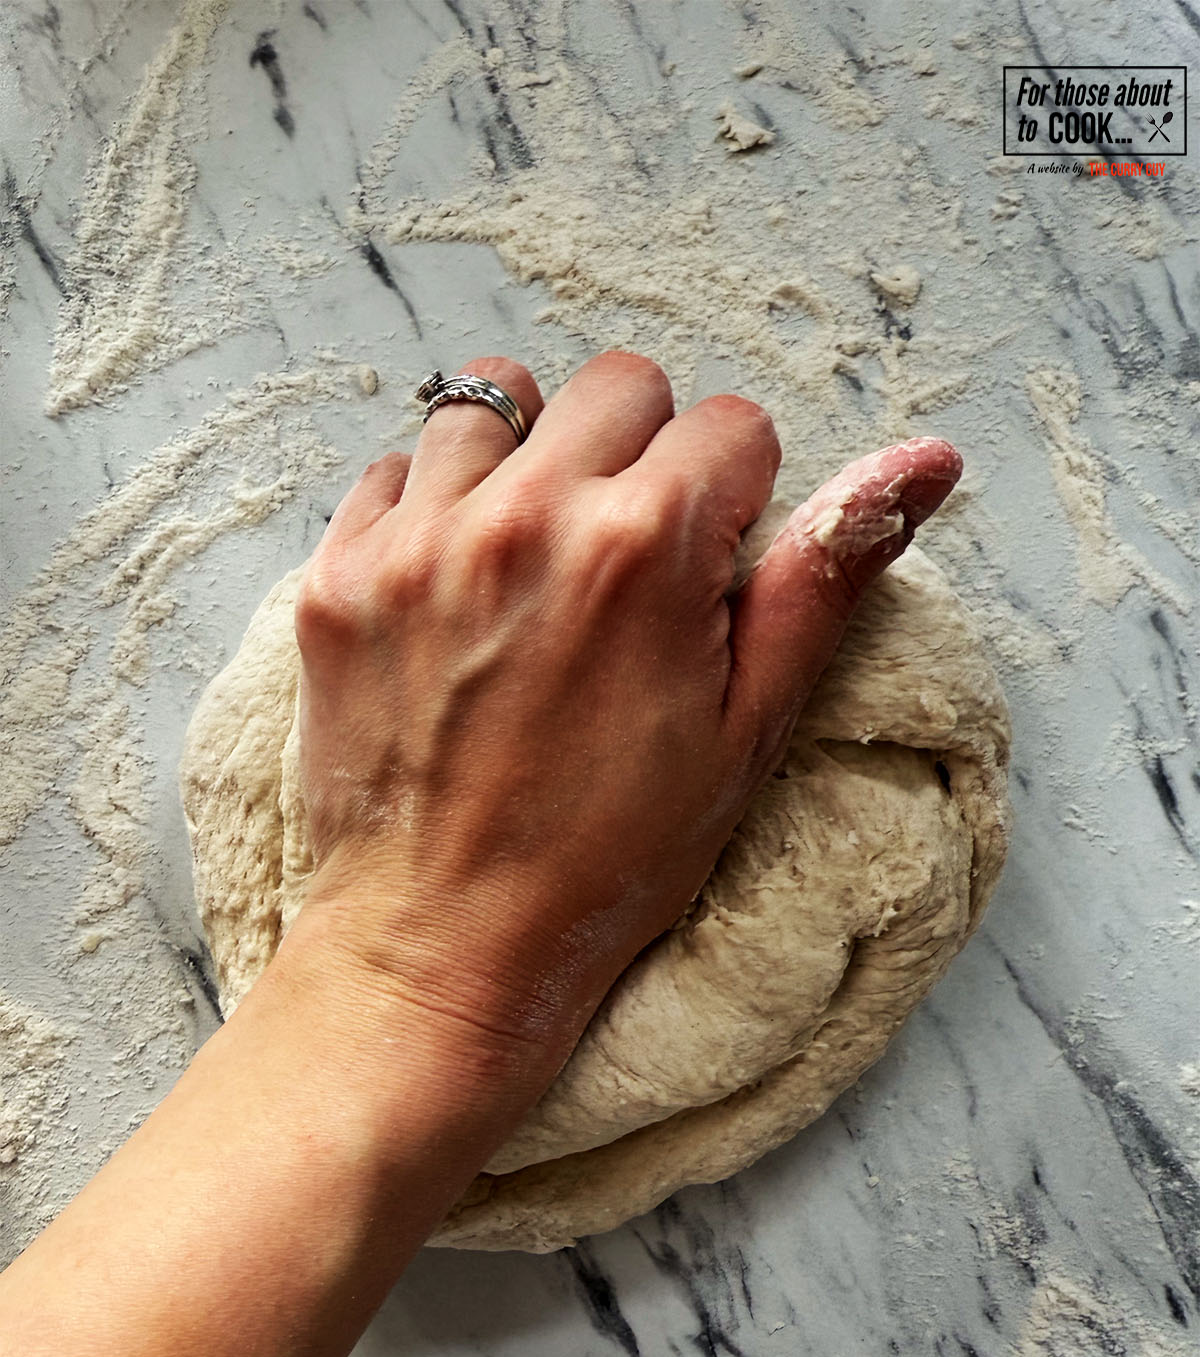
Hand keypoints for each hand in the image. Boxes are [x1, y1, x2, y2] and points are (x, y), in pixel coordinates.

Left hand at [295, 351, 960, 1069]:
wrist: (444, 945)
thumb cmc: (608, 857)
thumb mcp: (747, 731)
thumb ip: (825, 577)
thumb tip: (924, 460)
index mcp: (644, 548)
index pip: (730, 425)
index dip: (734, 504)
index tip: (702, 580)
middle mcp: (524, 517)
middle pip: (620, 387)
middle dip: (643, 460)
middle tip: (627, 569)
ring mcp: (417, 540)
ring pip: (497, 402)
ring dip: (532, 463)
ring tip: (537, 567)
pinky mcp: (340, 574)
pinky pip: (397, 468)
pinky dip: (435, 506)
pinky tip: (458, 592)